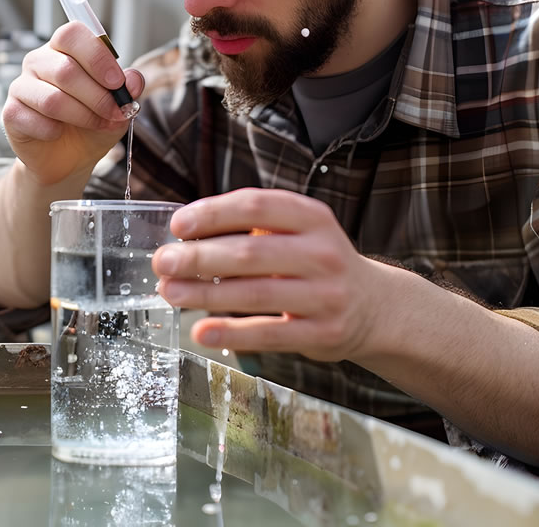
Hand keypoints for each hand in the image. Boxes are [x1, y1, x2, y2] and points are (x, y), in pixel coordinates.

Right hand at [2, 22, 144, 186]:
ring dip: (83, 116)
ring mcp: (21, 86)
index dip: (97, 56)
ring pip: (53, 99)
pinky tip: (59, 133)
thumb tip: (134, 78)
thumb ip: (128, 88)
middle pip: (65, 70)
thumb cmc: (92, 122)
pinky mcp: (11, 113)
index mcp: (64, 49)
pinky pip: (36, 121)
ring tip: (98, 124)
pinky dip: (55, 132)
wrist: (68, 158)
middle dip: (98, 96)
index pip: (72, 33)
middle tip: (116, 112)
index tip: (117, 82)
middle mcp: (39, 61)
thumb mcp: (119, 105)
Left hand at [152, 188, 386, 361]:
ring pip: (254, 293)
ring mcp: (325, 295)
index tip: (178, 225)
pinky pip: (269, 333)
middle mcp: (322, 253)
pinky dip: (231, 332)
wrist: (375, 307)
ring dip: (205, 294)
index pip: (256, 205)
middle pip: (250, 252)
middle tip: (163, 262)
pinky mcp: (322, 333)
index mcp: (312, 218)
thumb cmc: (316, 264)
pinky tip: (201, 331)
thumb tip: (186, 238)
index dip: (213, 213)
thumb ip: (254, 229)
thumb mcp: (299, 233)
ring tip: (170, 293)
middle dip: (198, 257)